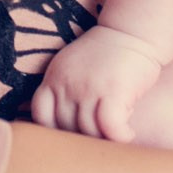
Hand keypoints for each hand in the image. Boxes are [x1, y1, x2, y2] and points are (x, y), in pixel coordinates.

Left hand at [30, 25, 163, 142]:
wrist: (132, 30)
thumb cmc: (105, 54)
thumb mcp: (72, 67)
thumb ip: (62, 91)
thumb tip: (61, 129)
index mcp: (53, 77)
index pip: (41, 116)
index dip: (54, 132)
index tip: (71, 137)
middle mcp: (67, 84)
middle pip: (66, 128)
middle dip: (83, 139)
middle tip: (100, 141)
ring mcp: (89, 88)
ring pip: (89, 131)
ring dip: (104, 141)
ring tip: (115, 137)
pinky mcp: (113, 91)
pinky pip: (110, 127)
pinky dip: (119, 136)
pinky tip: (128, 134)